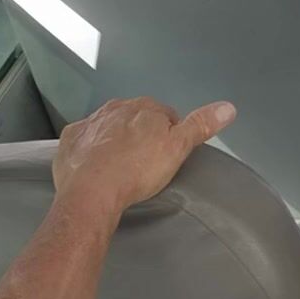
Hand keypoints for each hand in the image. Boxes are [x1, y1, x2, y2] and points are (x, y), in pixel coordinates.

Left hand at [52, 97, 234, 218]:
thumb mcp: (178, 148)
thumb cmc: (137, 171)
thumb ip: (201, 126)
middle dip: (142, 134)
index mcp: (145, 108)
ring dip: (117, 139)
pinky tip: (97, 165)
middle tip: (147, 162)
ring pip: (110, 126)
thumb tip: (228, 107)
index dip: (170, 134)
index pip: (165, 114)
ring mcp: (91, 123)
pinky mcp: (71, 139)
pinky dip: (92, 148)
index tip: (169, 154)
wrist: (91, 192)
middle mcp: (116, 108)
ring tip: (123, 165)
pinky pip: (86, 138)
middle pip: (136, 117)